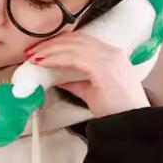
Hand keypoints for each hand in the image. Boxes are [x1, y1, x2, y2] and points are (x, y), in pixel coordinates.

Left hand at [26, 33, 149, 117]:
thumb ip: (75, 81)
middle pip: (75, 39)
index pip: (81, 41)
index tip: (41, 49)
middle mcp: (111, 52)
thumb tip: (56, 77)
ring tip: (34, 56)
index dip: (59, 43)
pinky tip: (44, 62)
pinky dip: (56, 58)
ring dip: (50, 50)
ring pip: (73, 46)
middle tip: (32, 51)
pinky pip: (74, 58)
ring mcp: (109, 58)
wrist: (130, 123)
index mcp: (111, 54)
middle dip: (51, 44)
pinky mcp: (103, 68)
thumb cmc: (115, 110)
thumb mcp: (91, 91)